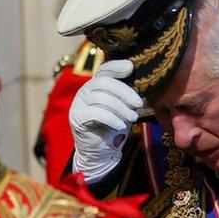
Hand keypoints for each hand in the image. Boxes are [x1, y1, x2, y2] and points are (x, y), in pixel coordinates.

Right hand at [69, 59, 142, 182]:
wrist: (102, 151)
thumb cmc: (114, 127)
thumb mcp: (123, 108)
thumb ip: (127, 95)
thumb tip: (142, 84)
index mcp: (96, 85)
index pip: (104, 70)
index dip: (116, 66)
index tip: (131, 68)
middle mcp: (85, 91)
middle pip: (104, 82)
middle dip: (125, 92)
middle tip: (139, 104)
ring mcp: (78, 104)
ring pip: (101, 98)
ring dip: (121, 108)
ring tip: (133, 117)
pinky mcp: (77, 118)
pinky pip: (95, 113)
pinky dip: (111, 118)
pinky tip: (120, 125)